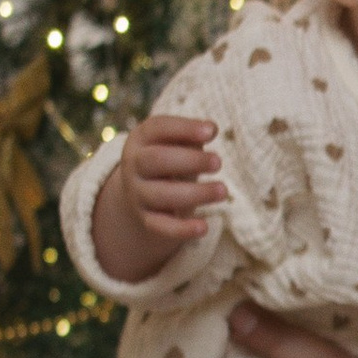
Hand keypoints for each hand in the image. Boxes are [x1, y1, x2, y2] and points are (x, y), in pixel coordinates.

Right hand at [119, 114, 225, 245]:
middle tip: (219, 162)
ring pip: (161, 195)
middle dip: (190, 161)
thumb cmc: (170, 158)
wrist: (142, 191)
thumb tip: (210, 129)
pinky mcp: (145, 219)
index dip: (184, 128)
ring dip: (194, 193)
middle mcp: (134, 165)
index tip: (211, 132)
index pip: (158, 128)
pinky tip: (204, 227)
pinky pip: (161, 226)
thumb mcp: (177, 142)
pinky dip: (182, 229)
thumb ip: (192, 135)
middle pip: (156, 160)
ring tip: (223, 191)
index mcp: (141, 139)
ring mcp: (137, 193)